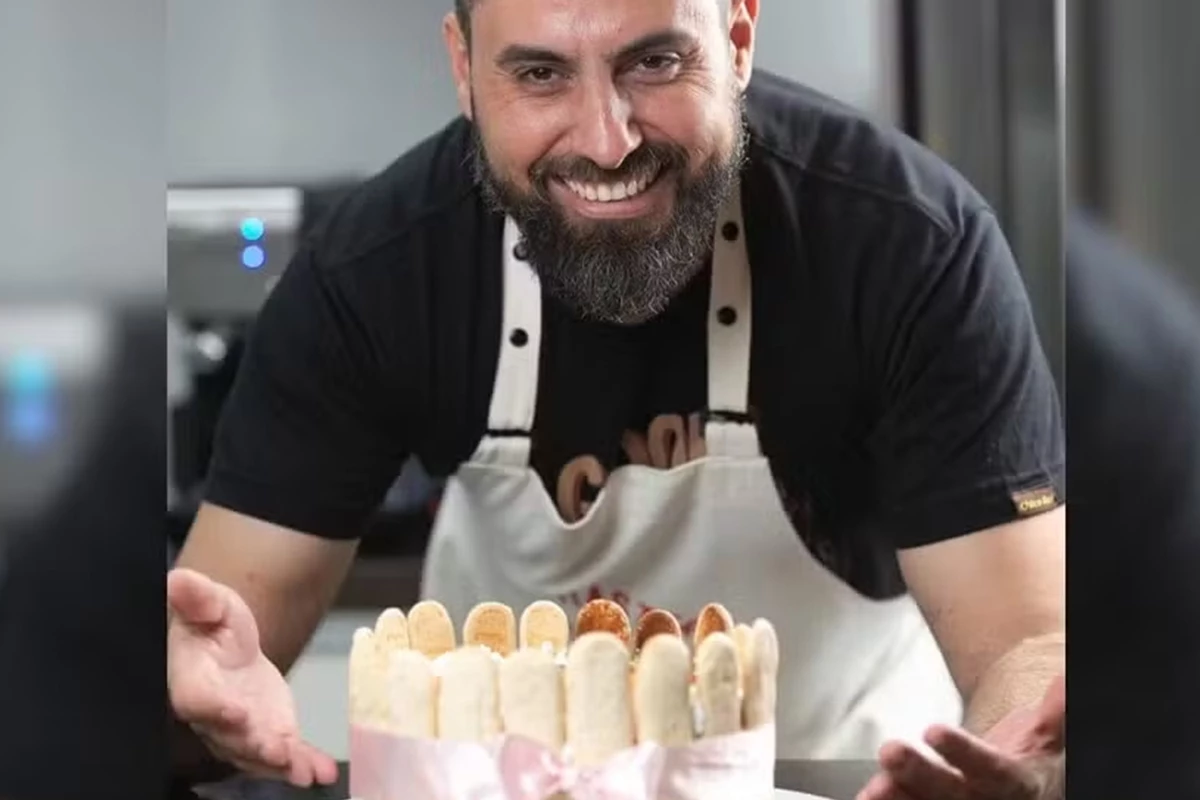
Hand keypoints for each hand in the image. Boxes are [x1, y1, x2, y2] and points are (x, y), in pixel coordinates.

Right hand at [167, 568, 338, 786]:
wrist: (231, 647)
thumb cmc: (213, 624)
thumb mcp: (211, 602)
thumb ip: (197, 597)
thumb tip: (176, 580)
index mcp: (191, 678)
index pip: (195, 698)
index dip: (213, 709)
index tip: (234, 713)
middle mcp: (213, 713)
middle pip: (227, 736)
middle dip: (252, 745)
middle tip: (276, 750)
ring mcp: (241, 730)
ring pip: (255, 753)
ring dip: (279, 764)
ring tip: (303, 770)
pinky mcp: (268, 734)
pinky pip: (283, 754)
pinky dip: (304, 764)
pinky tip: (322, 772)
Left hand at [857, 674, 1064, 799]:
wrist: (1026, 786)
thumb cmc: (1033, 758)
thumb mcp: (1050, 734)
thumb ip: (1057, 712)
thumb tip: (1066, 680)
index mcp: (1017, 785)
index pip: (992, 770)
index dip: (964, 753)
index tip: (933, 730)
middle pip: (951, 795)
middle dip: (919, 775)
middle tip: (891, 752)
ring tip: (869, 790)